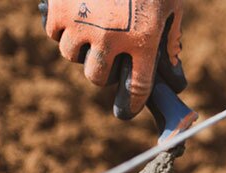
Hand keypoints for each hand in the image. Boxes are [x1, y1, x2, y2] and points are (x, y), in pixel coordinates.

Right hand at [39, 0, 186, 118]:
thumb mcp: (172, 4)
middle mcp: (110, 38)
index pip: (136, 89)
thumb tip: (171, 68)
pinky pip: (54, 33)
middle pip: (97, 78)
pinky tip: (74, 18)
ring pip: (71, 55)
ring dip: (80, 50)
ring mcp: (81, 24)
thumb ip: (171, 37)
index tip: (128, 109)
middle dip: (102, 73)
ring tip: (90, 34)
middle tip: (106, 62)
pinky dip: (62, 29)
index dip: (132, 104)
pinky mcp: (58, 9)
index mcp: (143, 40)